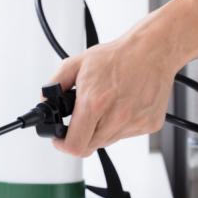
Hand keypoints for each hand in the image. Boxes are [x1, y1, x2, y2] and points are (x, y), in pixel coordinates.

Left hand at [48, 17, 181, 156]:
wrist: (152, 50)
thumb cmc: (117, 56)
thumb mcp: (75, 64)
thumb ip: (54, 84)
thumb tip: (45, 101)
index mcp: (95, 103)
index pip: (75, 145)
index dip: (63, 145)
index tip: (60, 139)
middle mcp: (116, 117)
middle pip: (89, 146)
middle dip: (80, 135)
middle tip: (81, 119)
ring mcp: (135, 123)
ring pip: (106, 141)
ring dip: (99, 130)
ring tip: (105, 106)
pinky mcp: (149, 125)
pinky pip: (125, 135)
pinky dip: (118, 126)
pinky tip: (121, 106)